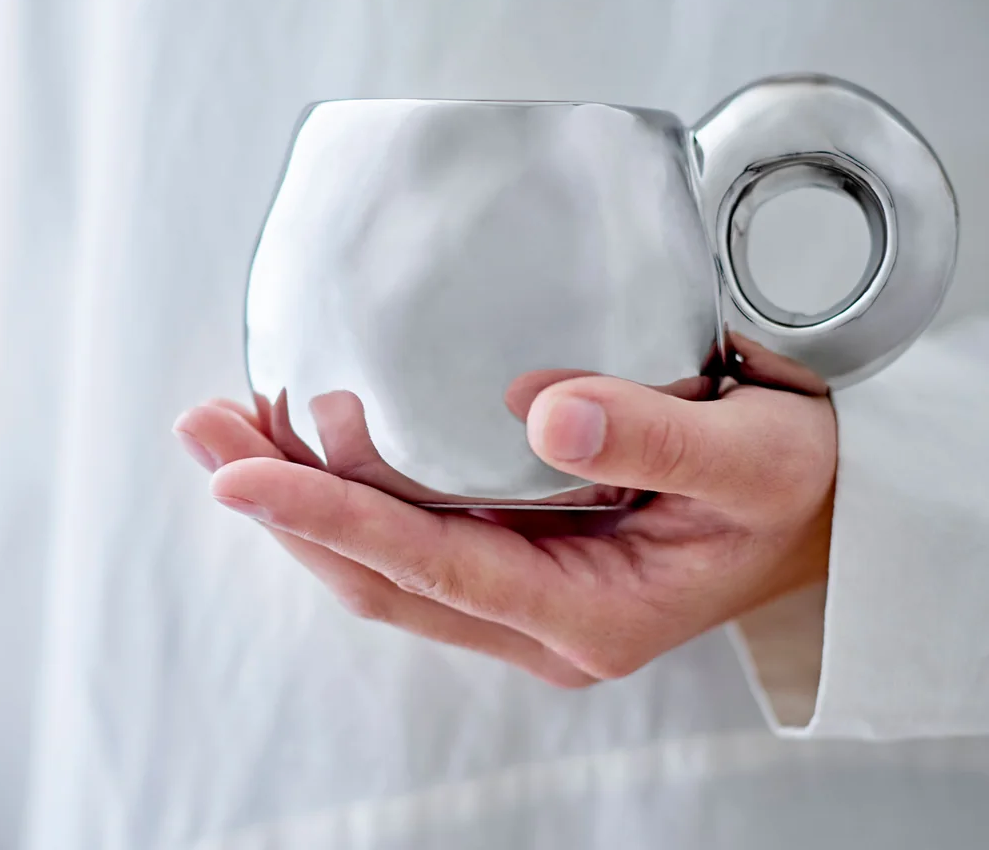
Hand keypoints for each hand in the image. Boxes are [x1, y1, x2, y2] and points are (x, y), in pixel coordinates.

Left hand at [175, 367, 835, 688]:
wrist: (821, 510)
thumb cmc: (795, 487)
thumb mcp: (751, 455)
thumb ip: (655, 432)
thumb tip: (547, 409)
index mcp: (591, 612)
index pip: (430, 566)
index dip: (327, 518)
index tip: (239, 473)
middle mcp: (540, 617)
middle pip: (379, 574)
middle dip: (282, 506)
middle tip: (206, 431)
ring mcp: (524, 592)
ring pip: (383, 560)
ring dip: (301, 497)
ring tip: (228, 426)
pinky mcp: (519, 553)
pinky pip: (413, 533)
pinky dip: (350, 490)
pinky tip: (313, 438)